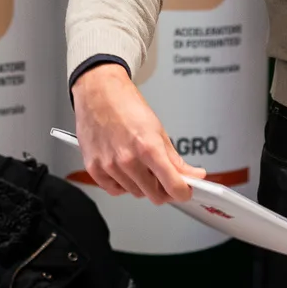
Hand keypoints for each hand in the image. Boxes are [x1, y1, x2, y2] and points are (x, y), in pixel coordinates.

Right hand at [70, 63, 204, 203]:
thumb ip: (175, 158)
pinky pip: (114, 190)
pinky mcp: (94, 168)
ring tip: (139, 163)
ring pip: (135, 193)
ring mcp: (109, 166)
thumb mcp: (158, 129)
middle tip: (162, 176)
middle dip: (163, 189)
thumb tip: (193, 174)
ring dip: (141, 185)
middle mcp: (128, 160)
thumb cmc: (126, 105)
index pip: (173, 186)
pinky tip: (124, 169)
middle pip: (154, 195)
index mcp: (148, 147)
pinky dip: (122, 184)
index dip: (183, 192)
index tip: (185, 191)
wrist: (98, 92)